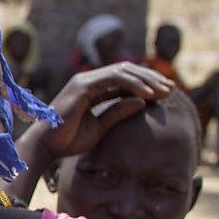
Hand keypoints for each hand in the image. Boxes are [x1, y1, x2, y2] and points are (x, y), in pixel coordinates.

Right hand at [24, 63, 175, 168]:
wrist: (46, 146)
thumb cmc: (68, 140)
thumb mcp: (101, 126)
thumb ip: (119, 112)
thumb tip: (143, 101)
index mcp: (92, 89)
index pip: (124, 80)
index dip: (147, 84)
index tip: (165, 94)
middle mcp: (89, 81)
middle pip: (127, 71)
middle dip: (152, 78)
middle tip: (172, 89)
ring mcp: (85, 81)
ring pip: (123, 71)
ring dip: (147, 79)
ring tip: (164, 91)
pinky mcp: (83, 85)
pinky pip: (114, 78)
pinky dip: (134, 84)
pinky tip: (148, 93)